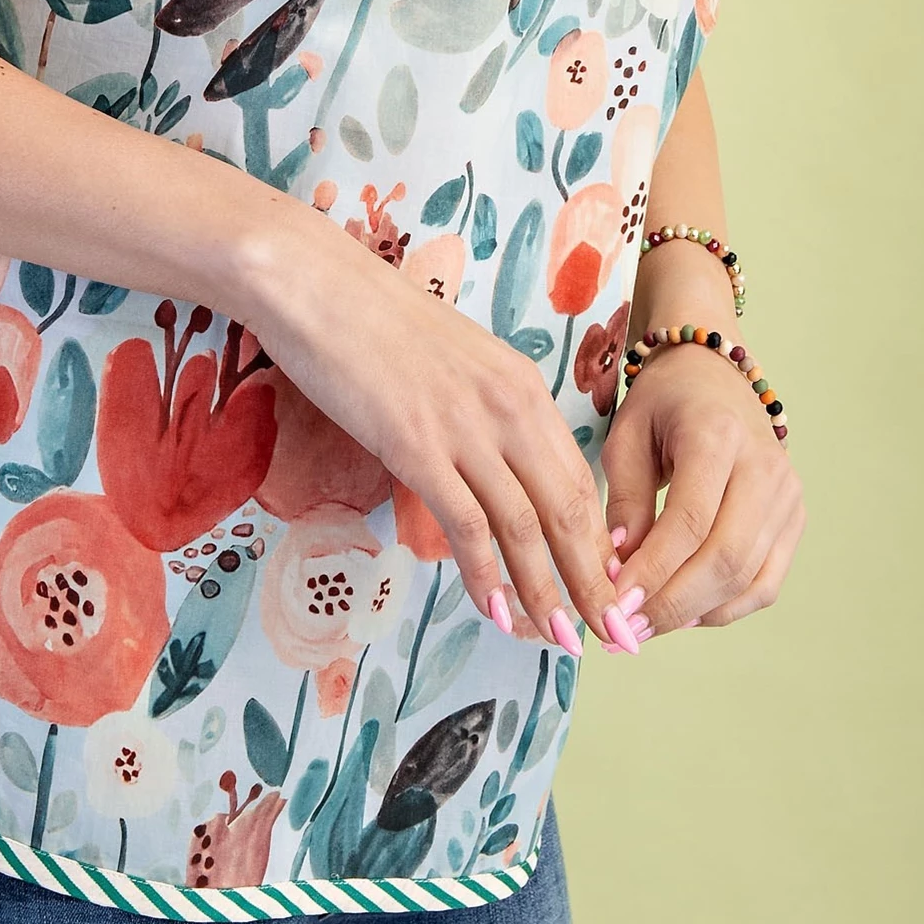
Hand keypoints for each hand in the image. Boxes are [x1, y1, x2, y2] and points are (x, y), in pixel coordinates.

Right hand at [242, 214, 625, 650]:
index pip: (580, 477)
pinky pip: (467, 525)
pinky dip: (487, 577)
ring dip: (547, 594)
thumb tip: (492, 464)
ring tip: (560, 642)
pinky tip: (497, 613)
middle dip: (592, 581)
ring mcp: (464, 426)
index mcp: (521, 384)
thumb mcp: (451, 360)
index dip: (599, 542)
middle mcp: (508, 406)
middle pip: (569, 510)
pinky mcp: (416, 445)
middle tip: (610, 635)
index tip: (607, 587)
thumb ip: (482, 409)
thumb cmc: (370, 319)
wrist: (313, 281)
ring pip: (526, 528)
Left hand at [601, 342, 804, 631]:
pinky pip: (765, 583)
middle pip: (726, 558)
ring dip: (695, 614)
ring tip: (645, 629)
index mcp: (717, 435)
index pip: (690, 520)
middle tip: (626, 631)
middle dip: (672, 603)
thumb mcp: (627, 436)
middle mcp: (765, 467)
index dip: (653, 570)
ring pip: (749, 579)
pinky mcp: (795, 520)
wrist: (714, 375)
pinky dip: (723, 608)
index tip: (614, 603)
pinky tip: (682, 613)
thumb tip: (618, 571)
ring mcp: (788, 496)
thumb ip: (624, 501)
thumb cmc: (662, 403)